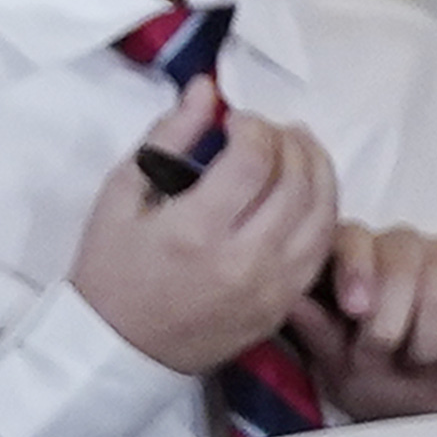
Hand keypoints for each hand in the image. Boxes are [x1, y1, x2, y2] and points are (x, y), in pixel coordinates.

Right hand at [68, 98, 342, 374]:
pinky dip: (323, 210)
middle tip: (273, 129)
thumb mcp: (121, 195)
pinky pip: (323, 249)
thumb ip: (168, 137)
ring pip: (324, 214)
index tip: (239, 120)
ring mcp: (271, 287)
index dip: (255, 127)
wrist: (118, 348)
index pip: (254, 160)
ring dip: (320, 169)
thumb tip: (207, 88)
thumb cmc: (111, 268)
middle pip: (298, 182)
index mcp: (194, 230)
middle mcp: (242, 260)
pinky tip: (307, 192)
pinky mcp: (284, 306)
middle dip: (292, 142)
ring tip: (299, 148)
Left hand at [298, 224, 436, 416]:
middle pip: (399, 254)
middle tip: (392, 351)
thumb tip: (289, 300)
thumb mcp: (342, 367)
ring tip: (425, 356)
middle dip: (393, 316)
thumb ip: (317, 330)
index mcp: (356, 260)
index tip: (357, 309)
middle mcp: (401, 247)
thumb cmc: (387, 383)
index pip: (351, 238)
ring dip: (432, 333)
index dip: (355, 269)